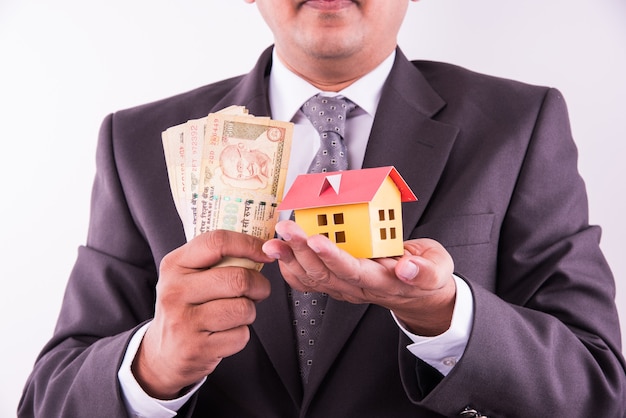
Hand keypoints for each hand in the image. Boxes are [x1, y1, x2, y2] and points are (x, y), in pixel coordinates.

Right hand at [133, 230, 273, 398]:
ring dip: (250, 311)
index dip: (249, 244)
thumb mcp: (187, 277)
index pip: (217, 242)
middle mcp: (175, 291)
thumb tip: (262, 247)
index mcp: (174, 265)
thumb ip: (216, 260)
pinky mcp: (197, 348)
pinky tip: (225, 333)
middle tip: (260, 289)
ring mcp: (184, 321)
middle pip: (238, 279)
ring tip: (237, 313)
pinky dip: (241, 334)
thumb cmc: (186, 307)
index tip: (266, 251)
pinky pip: (240, 335)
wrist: (163, 354)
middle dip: (260, 285)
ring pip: (244, 309)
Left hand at [262, 220, 455, 335]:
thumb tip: (406, 268)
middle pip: (325, 273)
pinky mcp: (338, 283)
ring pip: (312, 277)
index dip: (333, 256)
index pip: (353, 270)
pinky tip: (280, 255)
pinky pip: (310, 281)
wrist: (419, 294)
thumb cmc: (426, 276)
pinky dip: (291, 270)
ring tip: (274, 241)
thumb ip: (424, 270)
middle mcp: (358, 288)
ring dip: (291, 259)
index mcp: (382, 282)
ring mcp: (346, 287)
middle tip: (286, 228)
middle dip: (302, 250)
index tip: (317, 239)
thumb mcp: (437, 270)